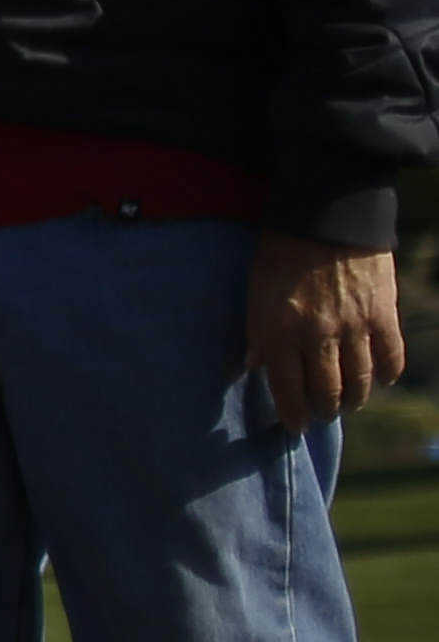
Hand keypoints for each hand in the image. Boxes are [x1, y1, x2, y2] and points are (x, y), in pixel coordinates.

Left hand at [245, 234, 405, 428]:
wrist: (324, 215)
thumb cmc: (279, 253)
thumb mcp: (255, 292)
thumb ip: (257, 333)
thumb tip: (251, 368)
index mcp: (279, 330)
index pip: (287, 389)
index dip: (292, 414)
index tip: (294, 425)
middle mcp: (318, 335)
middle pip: (327, 392)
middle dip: (324, 409)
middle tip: (322, 412)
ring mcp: (354, 328)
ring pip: (361, 383)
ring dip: (354, 398)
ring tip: (348, 401)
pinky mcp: (383, 316)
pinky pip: (391, 360)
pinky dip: (386, 375)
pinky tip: (379, 378)